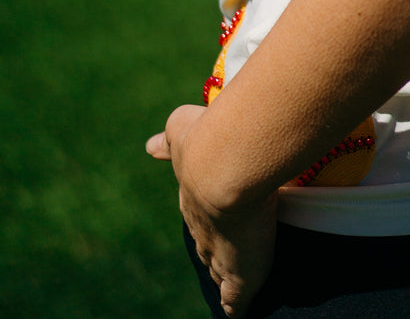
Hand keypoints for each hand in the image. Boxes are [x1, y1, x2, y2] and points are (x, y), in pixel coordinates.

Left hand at [147, 104, 277, 317]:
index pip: (196, 213)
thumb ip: (169, 138)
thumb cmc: (209, 139)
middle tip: (217, 256)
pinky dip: (234, 304)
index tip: (204, 223)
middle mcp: (201, 226)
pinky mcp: (239, 272)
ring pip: (218, 269)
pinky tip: (235, 312)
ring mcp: (219, 252)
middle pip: (204, 244)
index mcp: (192, 196)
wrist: (224, 164)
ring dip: (222, 275)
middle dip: (210, 248)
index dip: (202, 220)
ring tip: (225, 283)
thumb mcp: (182, 128)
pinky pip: (235, 297)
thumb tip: (149, 146)